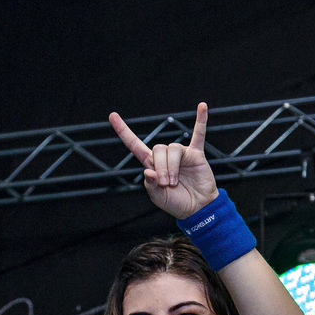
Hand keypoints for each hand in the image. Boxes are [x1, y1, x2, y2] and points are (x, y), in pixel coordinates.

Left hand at [109, 103, 218, 219]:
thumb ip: (150, 186)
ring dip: (172, 166)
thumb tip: (149, 171)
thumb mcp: (158, 199)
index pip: (135, 145)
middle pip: (157, 149)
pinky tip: (202, 106)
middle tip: (166, 184)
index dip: (124, 132)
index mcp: (152, 165)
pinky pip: (199, 134)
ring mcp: (181, 154)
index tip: (112, 116)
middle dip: (161, 167)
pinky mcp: (196, 154)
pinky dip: (201, 121)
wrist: (198, 208)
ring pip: (172, 148)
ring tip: (175, 182)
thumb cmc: (177, 203)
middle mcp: (165, 157)